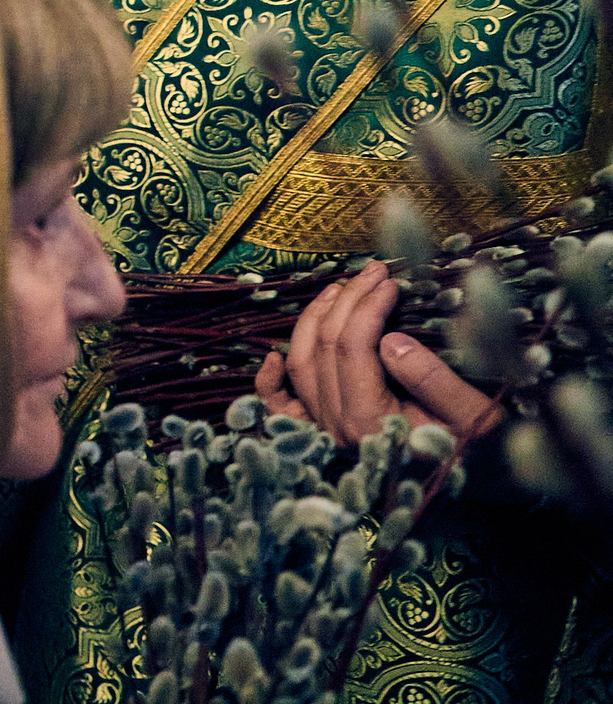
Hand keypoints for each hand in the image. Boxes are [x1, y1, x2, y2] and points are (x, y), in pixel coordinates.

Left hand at [255, 260, 498, 446]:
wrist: (483, 485)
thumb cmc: (484, 451)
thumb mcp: (474, 414)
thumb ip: (432, 381)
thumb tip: (389, 340)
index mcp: (370, 423)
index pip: (352, 348)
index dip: (368, 306)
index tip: (392, 280)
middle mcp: (337, 428)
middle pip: (323, 349)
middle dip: (346, 301)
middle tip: (374, 271)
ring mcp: (326, 431)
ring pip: (300, 365)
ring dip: (314, 321)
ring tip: (340, 288)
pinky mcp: (326, 434)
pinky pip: (282, 407)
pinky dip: (271, 381)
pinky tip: (271, 356)